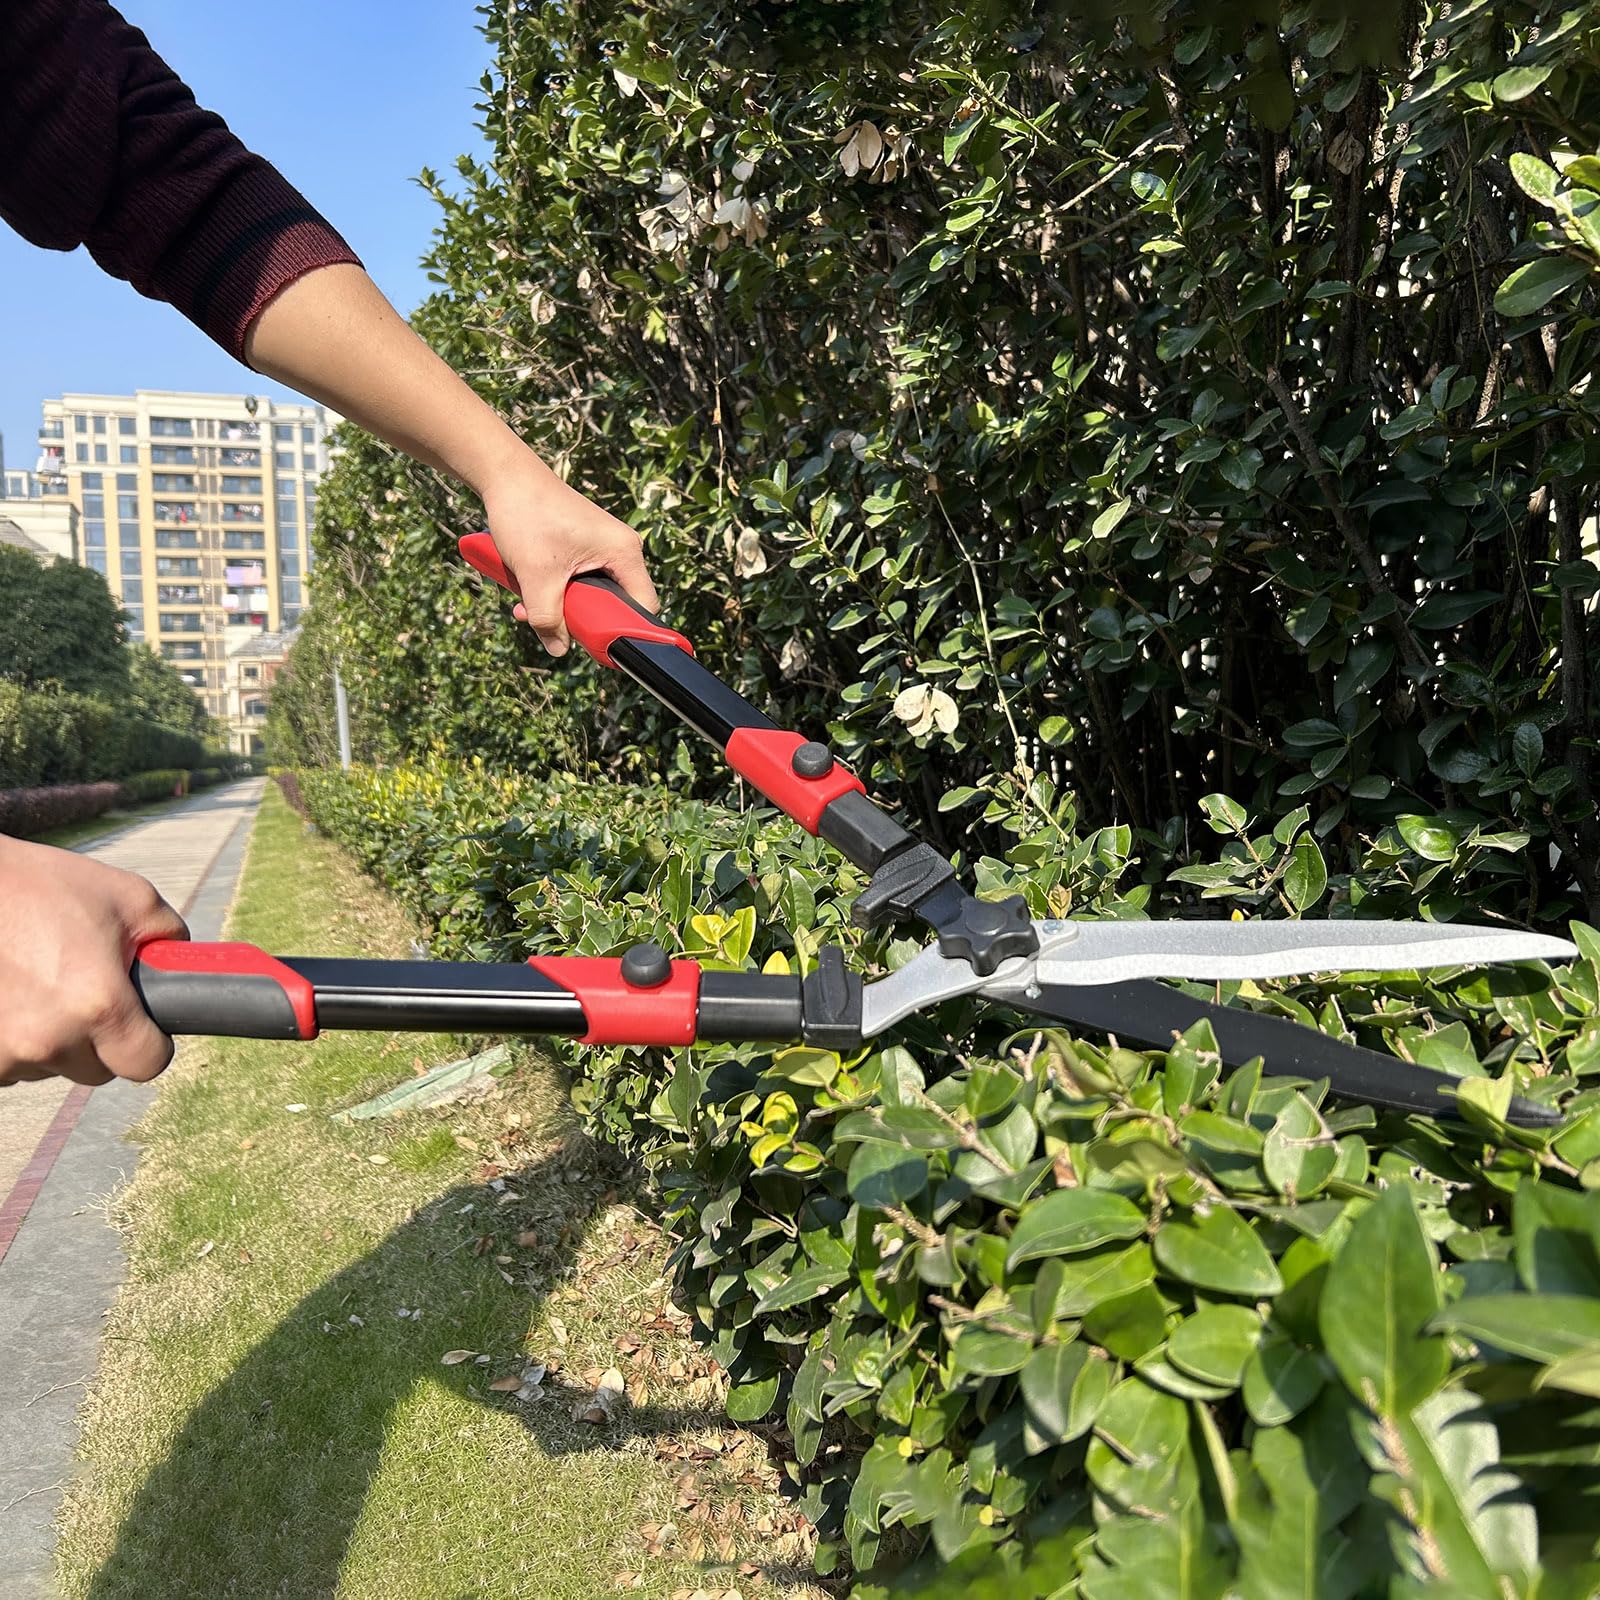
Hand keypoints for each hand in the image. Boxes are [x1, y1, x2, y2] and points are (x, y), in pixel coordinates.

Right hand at [0, 837, 188, 1088]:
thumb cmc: (41, 886)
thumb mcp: (128, 897)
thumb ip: (168, 937)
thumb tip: (181, 967)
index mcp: (99, 1005)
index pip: (147, 1063)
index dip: (150, 1044)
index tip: (142, 1028)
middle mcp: (49, 1039)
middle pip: (97, 1070)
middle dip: (98, 1040)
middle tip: (83, 995)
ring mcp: (4, 1053)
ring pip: (50, 1066)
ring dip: (52, 1039)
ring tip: (39, 985)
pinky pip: (10, 1064)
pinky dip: (14, 1038)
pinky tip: (12, 998)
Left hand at [480, 456, 658, 655]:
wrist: (505, 476)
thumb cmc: (527, 515)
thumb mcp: (536, 576)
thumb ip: (547, 618)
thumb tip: (558, 650)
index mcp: (624, 552)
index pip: (642, 606)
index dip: (623, 631)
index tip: (596, 646)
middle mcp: (620, 549)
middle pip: (614, 604)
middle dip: (581, 619)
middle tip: (553, 624)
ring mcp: (601, 547)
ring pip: (591, 594)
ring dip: (561, 606)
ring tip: (528, 606)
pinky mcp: (583, 546)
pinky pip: (577, 580)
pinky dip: (554, 589)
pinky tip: (527, 590)